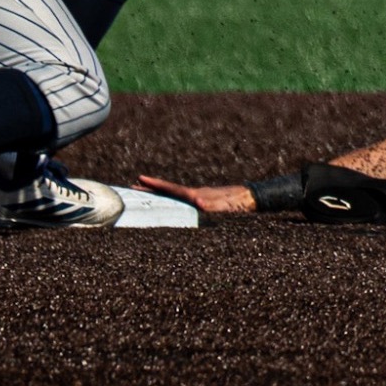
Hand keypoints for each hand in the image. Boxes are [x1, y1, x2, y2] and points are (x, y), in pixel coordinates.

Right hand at [135, 175, 256, 213]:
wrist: (252, 199)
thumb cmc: (239, 205)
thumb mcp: (226, 207)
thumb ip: (213, 206)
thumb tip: (197, 203)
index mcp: (197, 196)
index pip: (173, 190)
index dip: (156, 185)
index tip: (139, 178)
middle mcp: (196, 195)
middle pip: (170, 191)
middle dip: (152, 188)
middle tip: (133, 185)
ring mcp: (200, 197)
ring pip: (176, 196)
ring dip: (161, 195)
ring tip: (145, 194)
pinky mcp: (205, 203)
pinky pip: (184, 202)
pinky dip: (173, 202)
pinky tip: (170, 206)